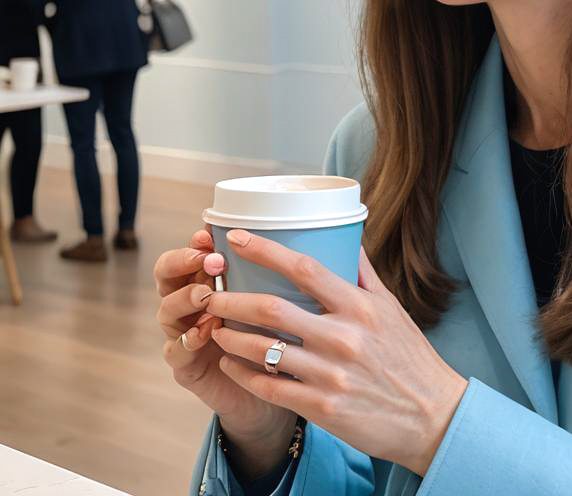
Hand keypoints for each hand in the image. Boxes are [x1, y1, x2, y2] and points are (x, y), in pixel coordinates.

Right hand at [154, 229, 294, 442]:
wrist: (282, 393)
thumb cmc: (291, 339)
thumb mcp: (299, 302)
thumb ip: (308, 275)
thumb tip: (352, 244)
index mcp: (218, 280)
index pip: (197, 250)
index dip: (199, 239)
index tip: (213, 231)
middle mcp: (196, 303)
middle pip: (168, 273)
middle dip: (183, 262)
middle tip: (210, 261)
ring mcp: (187, 334)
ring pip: (168, 310)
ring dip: (185, 298)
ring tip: (207, 295)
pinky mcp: (188, 368)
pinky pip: (177, 350)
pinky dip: (189, 339)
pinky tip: (206, 332)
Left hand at [205, 231, 468, 477]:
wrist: (431, 414)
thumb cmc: (409, 356)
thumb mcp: (392, 308)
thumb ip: (364, 274)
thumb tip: (346, 239)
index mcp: (360, 307)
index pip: (306, 269)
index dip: (267, 250)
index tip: (238, 238)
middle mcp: (343, 337)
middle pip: (272, 309)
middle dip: (232, 299)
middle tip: (211, 294)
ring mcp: (330, 374)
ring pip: (263, 350)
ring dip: (230, 336)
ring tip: (214, 328)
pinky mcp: (322, 407)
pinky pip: (270, 388)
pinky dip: (243, 374)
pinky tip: (230, 364)